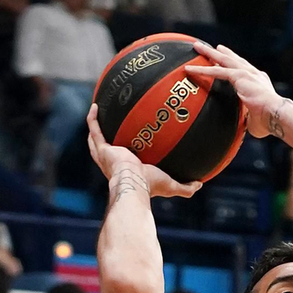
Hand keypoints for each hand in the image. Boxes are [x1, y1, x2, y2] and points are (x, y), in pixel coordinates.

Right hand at [86, 104, 201, 198]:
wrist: (134, 184)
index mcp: (128, 170)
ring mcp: (106, 155)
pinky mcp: (103, 149)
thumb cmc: (150, 186)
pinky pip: (94, 129)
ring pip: (96, 138)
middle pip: (106, 148)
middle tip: (110, 123)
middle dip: (106, 137)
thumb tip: (200, 183)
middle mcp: (114, 163)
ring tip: (98, 110)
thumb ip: (185, 187)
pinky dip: (93, 118)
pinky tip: (96, 105)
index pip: (125, 159)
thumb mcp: (171, 186)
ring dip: (96, 125)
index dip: (125, 150)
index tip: (131, 139)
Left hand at [184, 40, 278, 135]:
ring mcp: (245, 73)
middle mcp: (253, 73)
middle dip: (221, 52)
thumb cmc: (268, 121)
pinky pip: (216, 71)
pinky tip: (190, 68)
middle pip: (232, 59)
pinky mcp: (238, 76)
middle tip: (211, 47)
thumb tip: (245, 127)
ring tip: (197, 46)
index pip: (243, 69)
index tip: (226, 58)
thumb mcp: (255, 119)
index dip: (234, 63)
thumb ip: (247, 119)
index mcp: (259, 82)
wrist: (275, 114)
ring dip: (208, 52)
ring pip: (222, 59)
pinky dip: (202, 70)